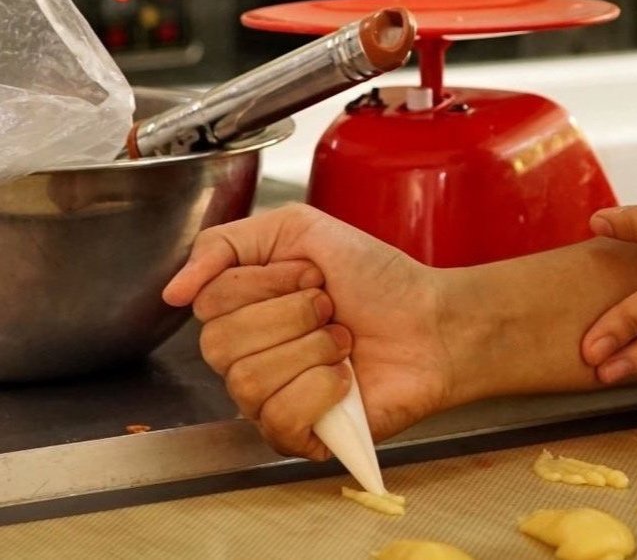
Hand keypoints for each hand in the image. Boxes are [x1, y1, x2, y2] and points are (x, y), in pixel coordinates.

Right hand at [162, 204, 459, 458]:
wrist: (433, 320)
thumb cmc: (376, 279)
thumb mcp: (300, 229)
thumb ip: (226, 242)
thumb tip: (174, 288)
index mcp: (240, 311)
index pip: (207, 302)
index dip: (267, 282)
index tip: (313, 274)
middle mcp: (245, 358)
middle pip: (219, 344)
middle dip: (293, 313)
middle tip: (330, 308)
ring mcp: (267, 402)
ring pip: (247, 381)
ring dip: (313, 348)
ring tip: (343, 342)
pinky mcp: (297, 436)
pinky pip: (279, 418)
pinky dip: (322, 389)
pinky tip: (345, 379)